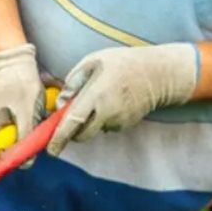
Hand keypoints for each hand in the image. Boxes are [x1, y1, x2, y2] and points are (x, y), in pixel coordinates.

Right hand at [0, 43, 45, 153]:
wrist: (15, 63)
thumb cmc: (20, 87)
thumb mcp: (27, 113)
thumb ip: (25, 137)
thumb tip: (25, 163)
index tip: (10, 166)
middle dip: (7, 155)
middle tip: (25, 154)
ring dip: (11, 145)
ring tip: (27, 142)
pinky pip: (2, 131)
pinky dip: (12, 135)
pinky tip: (24, 130)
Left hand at [47, 44, 199, 155]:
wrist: (160, 73)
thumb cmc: (123, 63)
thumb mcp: (93, 61)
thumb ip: (73, 81)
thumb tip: (60, 103)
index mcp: (96, 95)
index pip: (74, 121)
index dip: (60, 137)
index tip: (51, 149)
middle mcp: (107, 112)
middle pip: (82, 135)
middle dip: (72, 132)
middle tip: (69, 120)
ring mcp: (119, 120)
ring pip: (94, 129)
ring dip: (89, 121)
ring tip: (98, 99)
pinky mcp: (126, 124)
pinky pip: (106, 126)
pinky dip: (102, 119)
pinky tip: (111, 102)